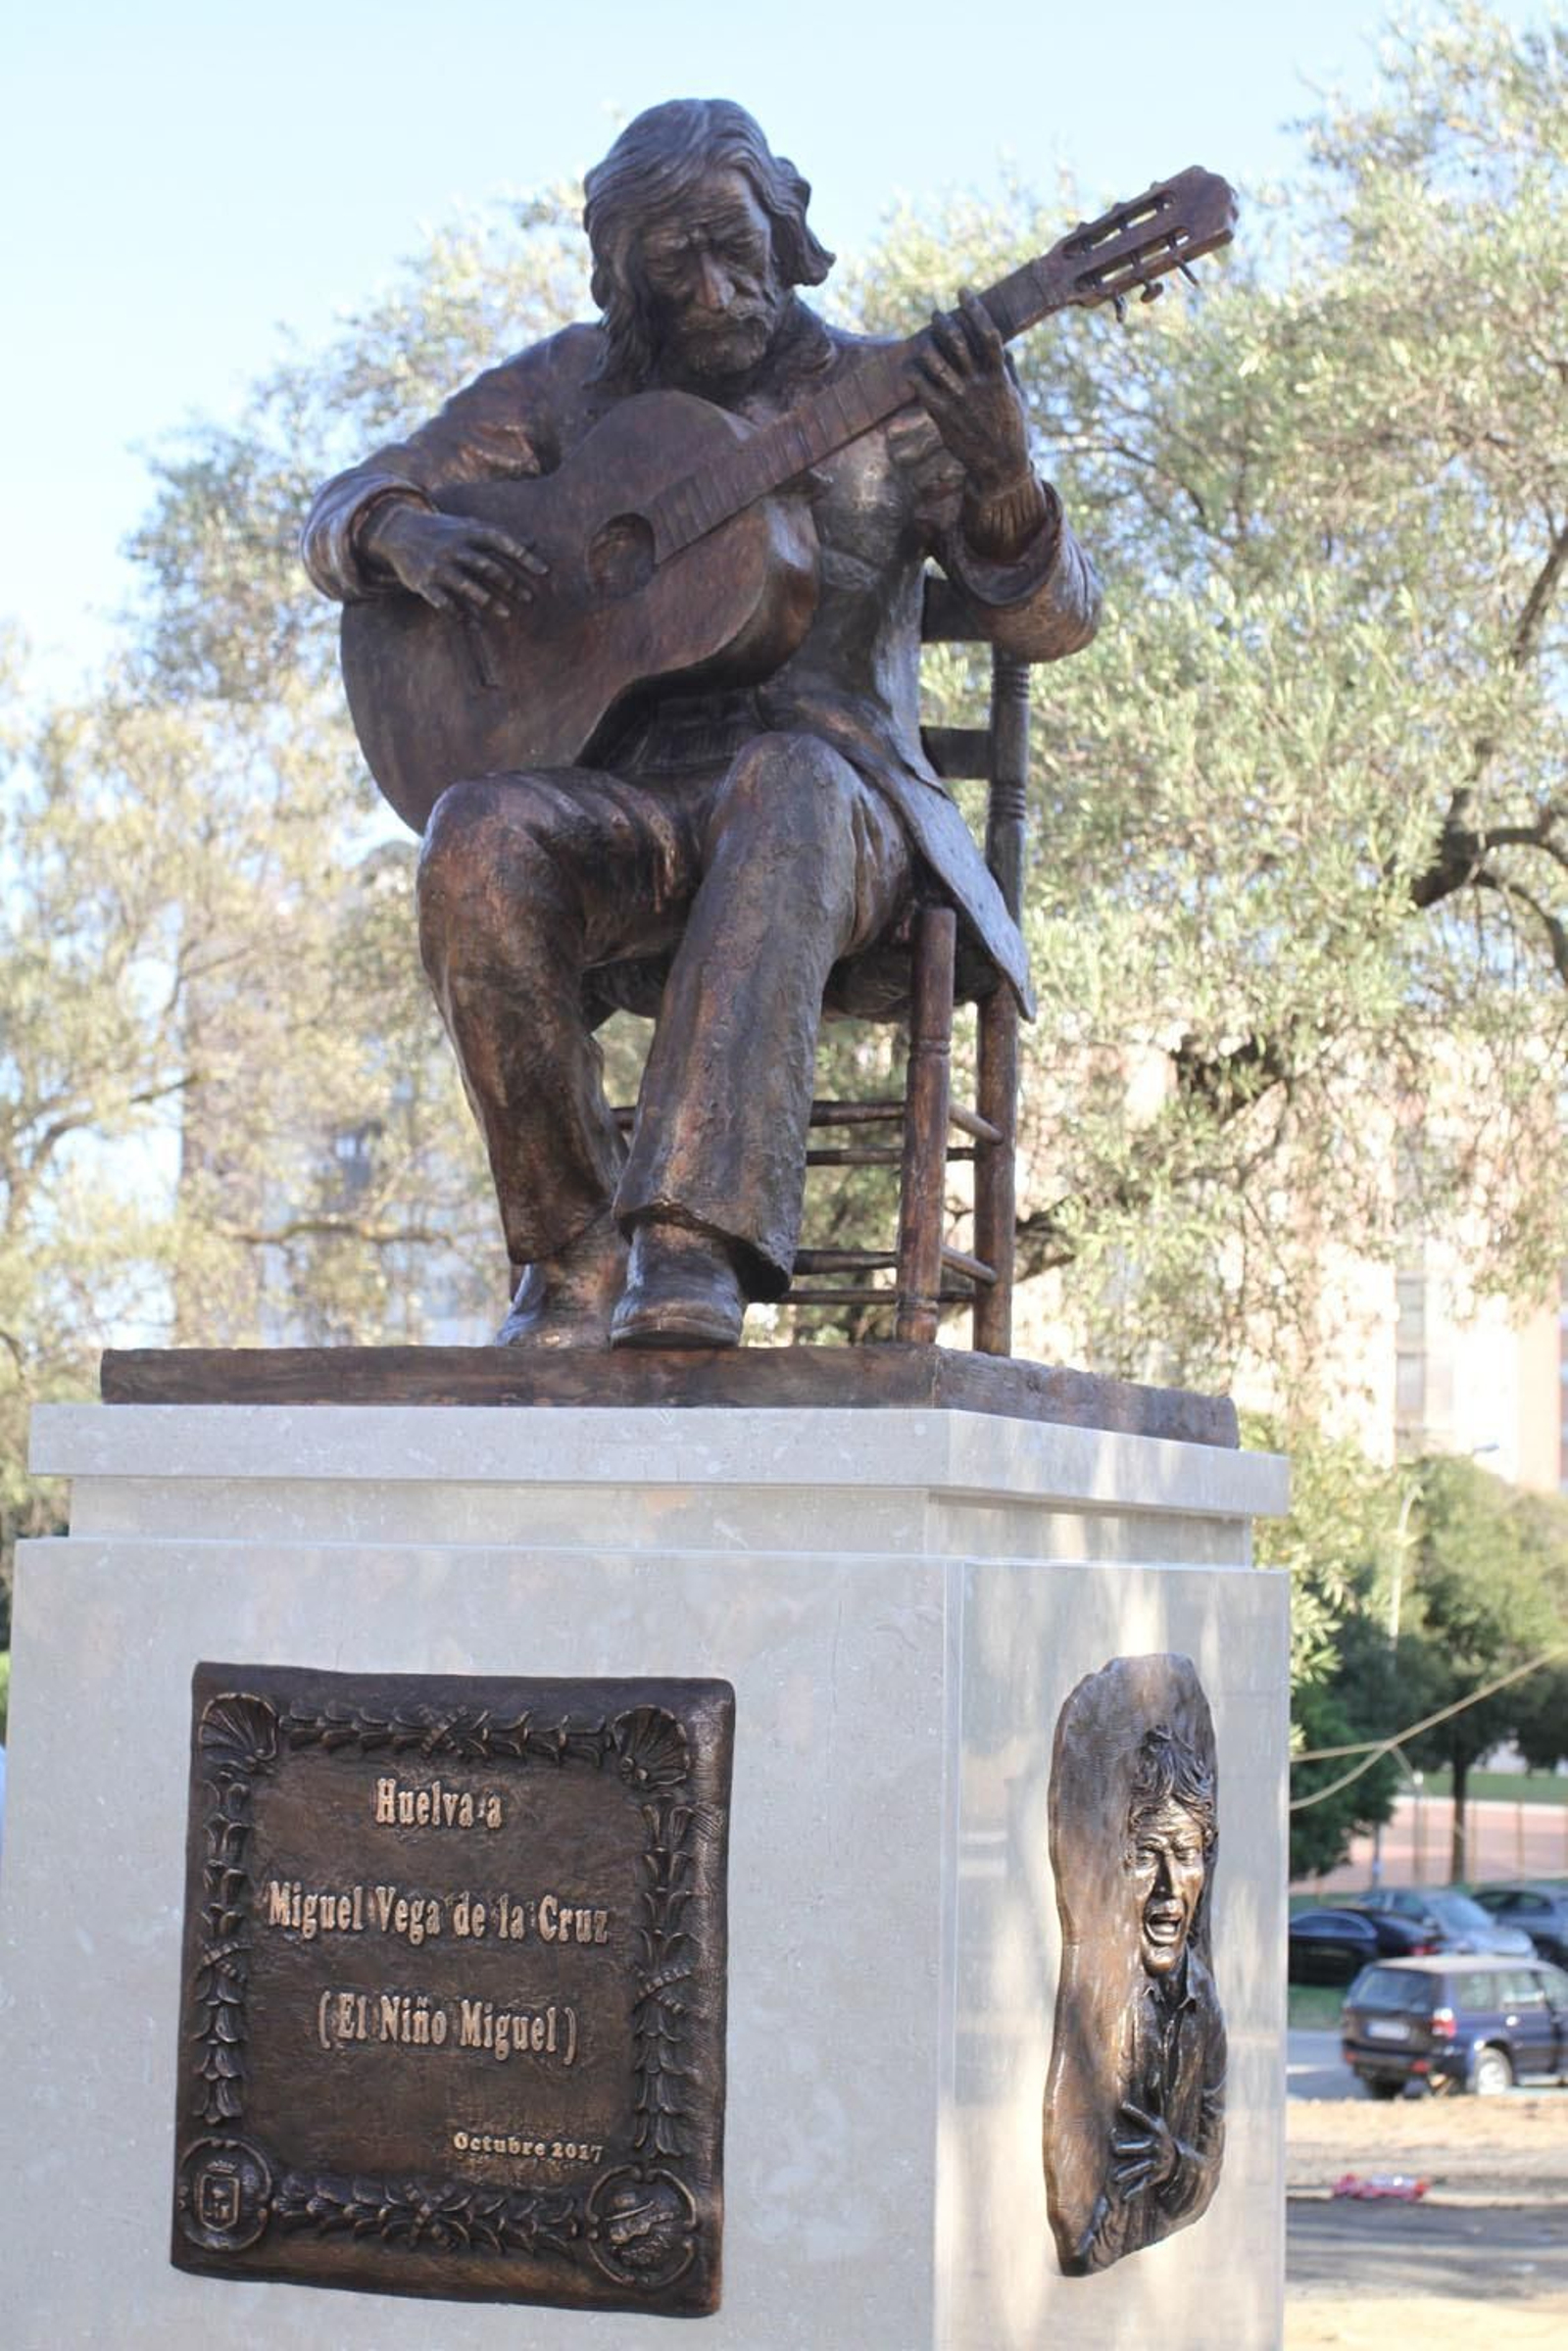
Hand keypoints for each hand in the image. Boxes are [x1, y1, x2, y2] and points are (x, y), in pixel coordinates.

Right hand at [364, 504, 547, 616]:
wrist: (397, 530)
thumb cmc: (444, 531)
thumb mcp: (469, 527)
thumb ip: (499, 536)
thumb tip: (535, 541)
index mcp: (467, 530)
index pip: (500, 540)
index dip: (522, 555)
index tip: (544, 571)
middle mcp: (453, 546)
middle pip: (485, 565)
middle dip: (508, 582)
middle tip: (528, 598)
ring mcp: (437, 565)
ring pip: (465, 585)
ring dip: (487, 601)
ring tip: (506, 614)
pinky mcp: (423, 583)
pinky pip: (444, 602)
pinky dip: (459, 613)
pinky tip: (474, 623)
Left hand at [909, 287, 1031, 496]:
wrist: (999, 466)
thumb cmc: (1011, 430)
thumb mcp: (1017, 398)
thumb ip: (1009, 371)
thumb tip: (1005, 349)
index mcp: (999, 376)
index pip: (987, 334)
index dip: (974, 309)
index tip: (963, 292)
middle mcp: (978, 385)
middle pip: (957, 342)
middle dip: (944, 322)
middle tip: (937, 315)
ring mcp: (959, 400)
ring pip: (935, 362)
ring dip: (926, 345)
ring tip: (924, 341)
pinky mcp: (943, 416)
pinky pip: (921, 388)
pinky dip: (913, 373)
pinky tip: (910, 367)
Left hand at [1108, 2101, 1179, 2199]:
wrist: (1178, 2160)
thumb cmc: (1161, 2134)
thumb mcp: (1159, 2116)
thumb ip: (1155, 2096)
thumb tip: (1155, 2074)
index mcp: (1155, 2131)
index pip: (1143, 2120)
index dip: (1134, 2113)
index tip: (1123, 2105)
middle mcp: (1155, 2147)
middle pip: (1139, 2147)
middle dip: (1127, 2147)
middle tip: (1114, 2145)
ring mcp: (1154, 2163)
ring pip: (1138, 2168)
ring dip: (1127, 2172)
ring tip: (1115, 2177)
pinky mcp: (1152, 2177)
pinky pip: (1142, 2184)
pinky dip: (1134, 2191)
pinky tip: (1123, 2196)